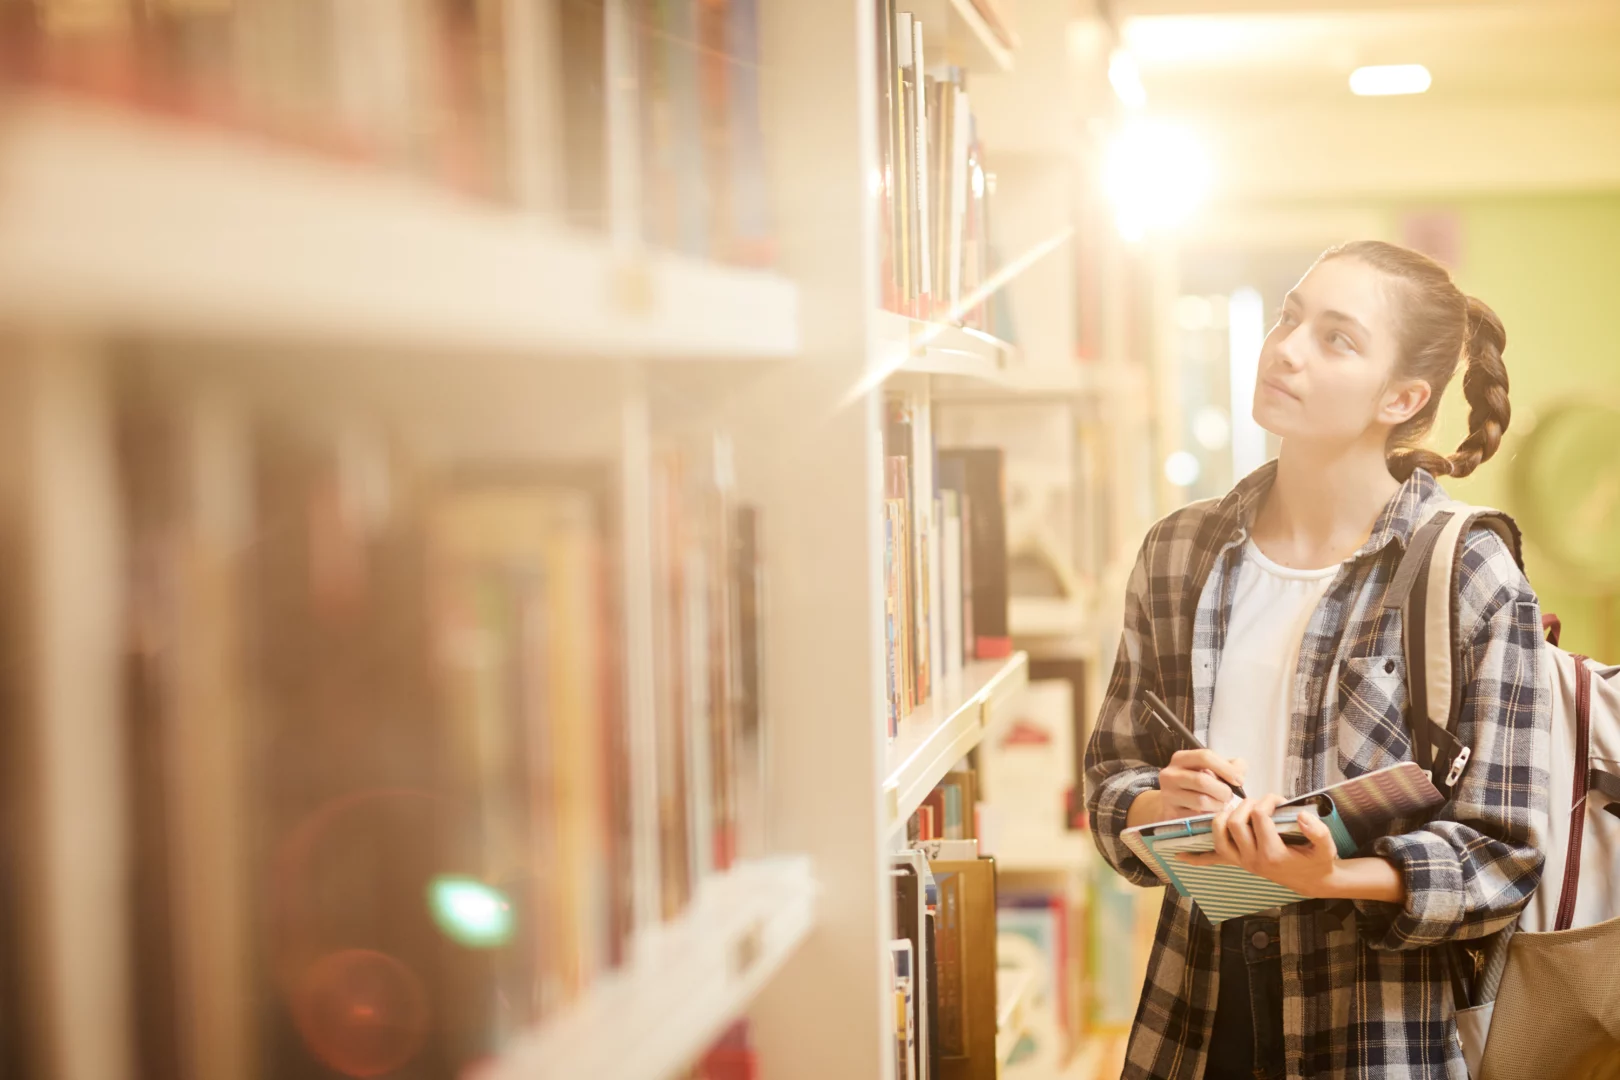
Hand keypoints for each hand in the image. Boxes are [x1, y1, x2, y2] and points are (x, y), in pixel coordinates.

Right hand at [1157, 748, 1247, 819]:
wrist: (1174, 804)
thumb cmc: (1197, 784)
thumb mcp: (1211, 770)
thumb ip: (1230, 766)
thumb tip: (1240, 771)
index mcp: (1180, 758)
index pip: (1205, 757)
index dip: (1225, 768)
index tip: (1240, 780)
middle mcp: (1169, 774)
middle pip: (1202, 780)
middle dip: (1222, 790)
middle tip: (1229, 797)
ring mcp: (1168, 794)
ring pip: (1201, 800)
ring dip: (1218, 805)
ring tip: (1221, 805)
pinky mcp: (1170, 813)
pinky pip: (1196, 816)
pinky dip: (1210, 816)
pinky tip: (1212, 813)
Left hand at [1179, 794, 1338, 897]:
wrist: (1312, 880)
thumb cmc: (1318, 860)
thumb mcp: (1327, 847)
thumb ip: (1318, 831)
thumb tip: (1300, 814)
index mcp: (1273, 854)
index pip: (1259, 816)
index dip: (1268, 801)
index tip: (1279, 800)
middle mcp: (1252, 859)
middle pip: (1234, 822)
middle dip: (1246, 805)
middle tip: (1260, 802)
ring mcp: (1241, 862)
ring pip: (1218, 835)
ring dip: (1223, 817)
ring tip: (1238, 809)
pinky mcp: (1237, 862)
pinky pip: (1212, 861)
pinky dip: (1196, 858)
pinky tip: (1180, 855)